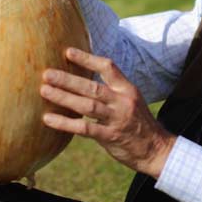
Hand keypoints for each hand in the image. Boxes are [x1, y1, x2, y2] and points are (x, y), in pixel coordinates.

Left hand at [40, 48, 176, 178]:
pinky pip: (84, 128)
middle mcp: (122, 102)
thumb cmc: (139, 124)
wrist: (156, 150)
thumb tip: (85, 82)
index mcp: (128, 90)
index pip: (108, 67)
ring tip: (44, 90)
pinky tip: (48, 119)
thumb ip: (112, 92)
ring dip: (63, 97)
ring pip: (86, 105)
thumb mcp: (131, 101)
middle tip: (47, 74)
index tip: (68, 52)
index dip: (87, 59)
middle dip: (68, 79)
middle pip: (92, 86)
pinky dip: (65, 123)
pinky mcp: (111, 137)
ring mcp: (117, 119)